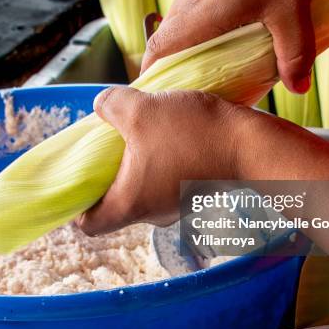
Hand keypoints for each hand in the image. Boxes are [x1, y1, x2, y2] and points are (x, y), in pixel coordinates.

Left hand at [76, 86, 252, 235]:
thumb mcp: (141, 110)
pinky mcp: (195, 193)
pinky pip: (165, 180)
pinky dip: (158, 161)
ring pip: (142, 189)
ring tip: (138, 132)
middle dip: (106, 174)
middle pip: (115, 203)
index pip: (89, 224)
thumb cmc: (193, 135)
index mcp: (130, 204)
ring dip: (135, 164)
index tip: (76, 181)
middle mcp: (152, 214)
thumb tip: (101, 104)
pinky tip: (166, 133)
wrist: (253, 146)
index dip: (75, 207)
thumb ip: (111, 105)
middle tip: (105, 144)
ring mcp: (176, 205)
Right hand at [141, 0, 317, 93]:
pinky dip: (202, 26)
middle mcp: (189, 1)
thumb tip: (297, 86)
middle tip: (193, 86)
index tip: (160, 92)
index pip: (159, 51)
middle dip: (175, 66)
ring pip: (181, 23)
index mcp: (199, 16)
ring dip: (190, 45)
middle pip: (167, 40)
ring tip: (212, 62)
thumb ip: (294, 51)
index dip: (154, 74)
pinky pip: (194, 7)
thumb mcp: (290, 9)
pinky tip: (229, 29)